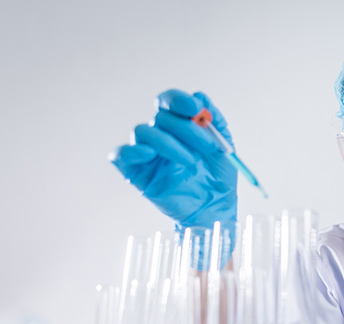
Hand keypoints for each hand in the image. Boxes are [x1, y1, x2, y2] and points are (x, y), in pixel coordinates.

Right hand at [109, 89, 237, 228]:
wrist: (215, 208)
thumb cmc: (218, 178)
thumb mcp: (223, 147)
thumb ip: (215, 121)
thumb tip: (199, 96)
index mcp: (178, 127)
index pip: (168, 102)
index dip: (178, 100)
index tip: (195, 109)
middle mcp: (160, 136)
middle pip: (160, 117)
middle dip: (186, 128)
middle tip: (207, 146)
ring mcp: (147, 154)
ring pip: (142, 131)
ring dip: (168, 143)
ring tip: (191, 162)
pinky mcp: (136, 173)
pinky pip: (120, 155)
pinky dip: (132, 151)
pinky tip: (150, 155)